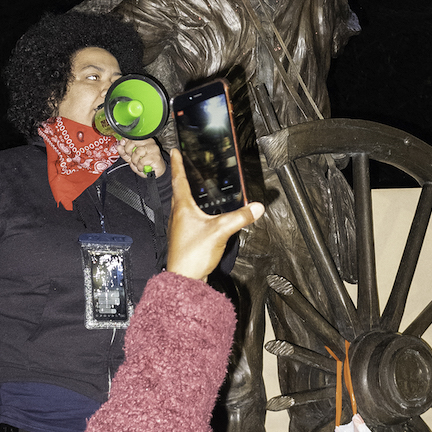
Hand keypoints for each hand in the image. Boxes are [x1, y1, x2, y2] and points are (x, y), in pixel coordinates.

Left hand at [116, 138, 163, 179]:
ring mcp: (153, 149)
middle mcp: (150, 142)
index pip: (131, 136)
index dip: (125, 143)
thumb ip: (125, 153)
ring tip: (138, 164)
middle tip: (131, 158)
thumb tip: (119, 146)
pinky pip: (142, 161)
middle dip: (128, 151)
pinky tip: (142, 168)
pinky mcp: (156, 157)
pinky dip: (140, 166)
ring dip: (135, 161)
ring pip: (138, 151)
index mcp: (144, 140)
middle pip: (133, 141)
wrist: (155, 174)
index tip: (124, 149)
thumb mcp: (132, 158)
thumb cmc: (145, 164)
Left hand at [165, 149, 263, 281]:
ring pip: (182, 203)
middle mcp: (178, 214)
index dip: (178, 164)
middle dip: (182, 176)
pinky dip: (193, 208)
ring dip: (187, 192)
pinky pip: (188, 216)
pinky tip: (203, 214)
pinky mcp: (184, 236)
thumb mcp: (220, 231)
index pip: (179, 179)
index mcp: (182, 207)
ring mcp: (179, 226)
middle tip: (185, 165)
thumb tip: (256, 207)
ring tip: (195, 186)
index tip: (175, 151)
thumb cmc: (193, 255)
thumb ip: (239, 217)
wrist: (184, 279)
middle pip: (179, 190)